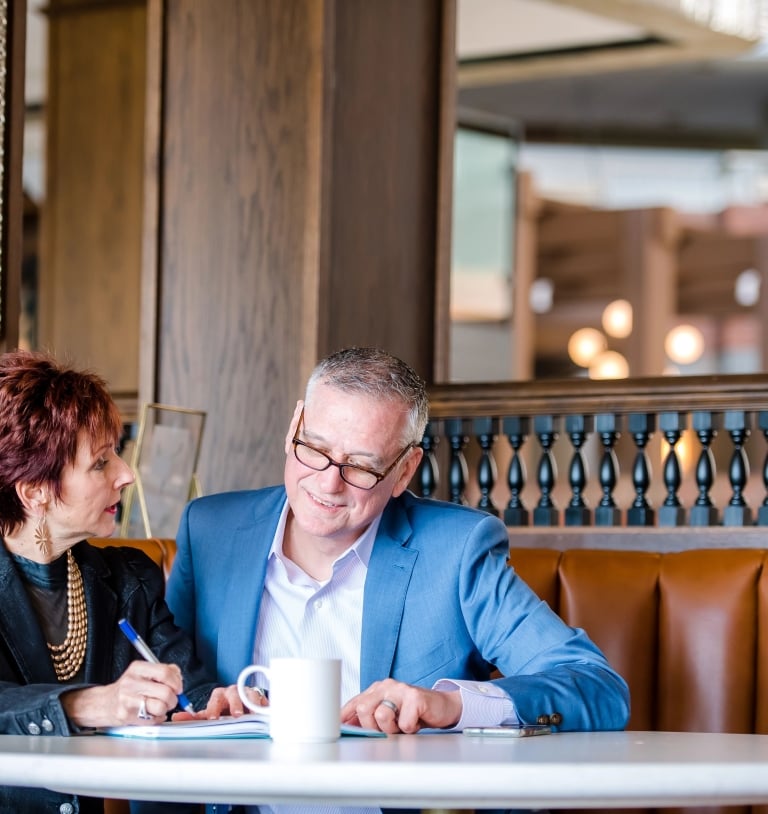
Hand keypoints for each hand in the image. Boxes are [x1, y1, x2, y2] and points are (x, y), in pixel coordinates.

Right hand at [61, 660, 184, 727]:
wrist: (104, 703)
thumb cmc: (128, 688)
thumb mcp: (143, 672)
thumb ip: (164, 671)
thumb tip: (179, 679)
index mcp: (137, 668)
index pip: (164, 672)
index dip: (176, 682)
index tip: (178, 688)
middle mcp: (131, 682)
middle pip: (165, 692)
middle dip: (174, 699)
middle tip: (171, 700)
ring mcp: (128, 699)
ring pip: (160, 707)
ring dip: (165, 709)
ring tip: (160, 707)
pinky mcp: (127, 715)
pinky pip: (152, 719)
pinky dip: (157, 718)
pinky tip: (151, 714)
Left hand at [172, 684, 267, 720]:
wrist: (241, 703)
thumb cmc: (224, 708)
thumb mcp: (210, 712)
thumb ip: (194, 717)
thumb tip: (175, 718)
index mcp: (220, 695)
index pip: (215, 698)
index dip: (214, 707)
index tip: (213, 718)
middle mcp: (233, 692)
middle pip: (234, 694)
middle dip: (235, 704)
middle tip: (236, 714)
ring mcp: (247, 693)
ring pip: (249, 694)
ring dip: (250, 702)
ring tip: (252, 712)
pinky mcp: (259, 698)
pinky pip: (262, 699)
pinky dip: (263, 705)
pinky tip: (264, 709)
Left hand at [341, 678, 461, 733]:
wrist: (442, 707)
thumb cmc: (412, 712)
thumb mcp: (389, 714)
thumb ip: (369, 718)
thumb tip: (346, 728)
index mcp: (377, 689)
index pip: (354, 702)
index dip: (344, 717)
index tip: (337, 728)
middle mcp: (387, 685)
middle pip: (363, 708)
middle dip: (372, 727)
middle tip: (388, 729)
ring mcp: (401, 689)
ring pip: (381, 715)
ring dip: (392, 729)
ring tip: (402, 724)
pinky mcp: (415, 697)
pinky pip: (404, 724)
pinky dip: (410, 729)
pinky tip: (415, 721)